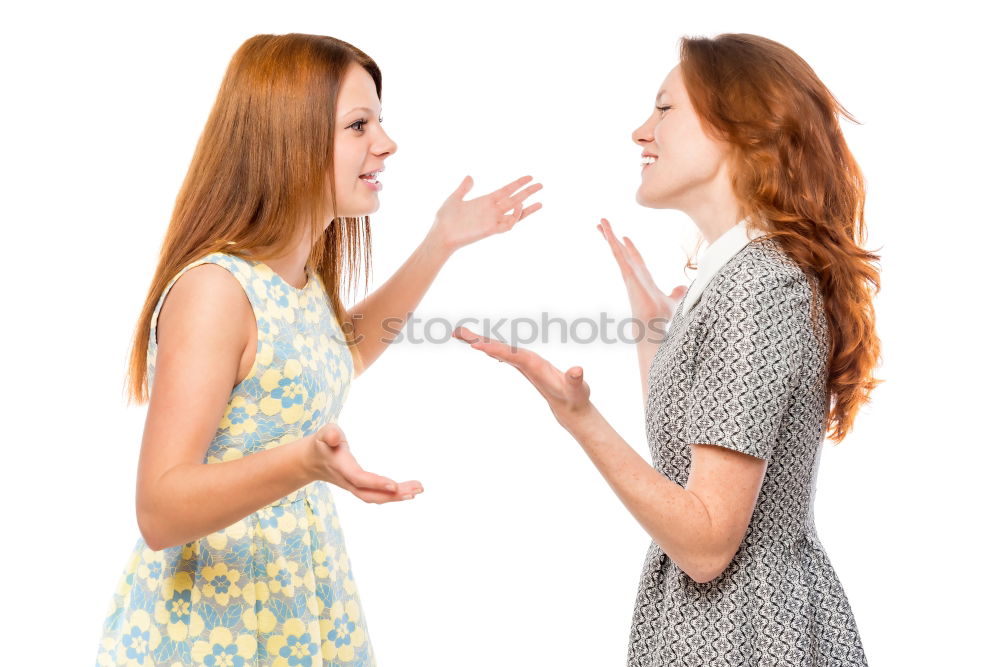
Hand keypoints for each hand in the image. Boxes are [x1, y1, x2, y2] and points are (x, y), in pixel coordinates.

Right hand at [304, 423, 422, 503]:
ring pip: (376, 497)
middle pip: (370, 494)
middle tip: (417, 490)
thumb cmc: (323, 442)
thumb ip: (329, 434)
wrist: (312, 460)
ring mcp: (354, 487)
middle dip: (393, 495)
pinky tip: (410, 491)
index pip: (359, 478)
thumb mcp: (324, 433)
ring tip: (419, 490)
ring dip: (397, 496)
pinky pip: (377, 495)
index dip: (376, 483)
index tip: (394, 484)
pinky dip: (393, 495)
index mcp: (342, 468)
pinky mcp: (360, 487)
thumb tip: (334, 437)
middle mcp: (348, 481)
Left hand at [429, 174, 542, 253]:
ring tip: (538, 201)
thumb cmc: (445, 219)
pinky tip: (518, 208)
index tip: (529, 177)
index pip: (507, 190)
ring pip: (515, 213)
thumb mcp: (454, 198)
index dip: (518, 183)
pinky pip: (507, 225)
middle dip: (528, 192)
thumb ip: (464, 188)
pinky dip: (515, 217)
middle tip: (541, 185)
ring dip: (526, 208)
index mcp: (485, 201)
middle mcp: (491, 210)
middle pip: (515, 199)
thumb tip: (470, 177)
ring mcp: (492, 220)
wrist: (440, 234)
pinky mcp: (490, 230)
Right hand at [452, 326, 592, 430]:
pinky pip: (501, 355)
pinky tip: (477, 345)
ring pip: (499, 349)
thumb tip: (577, 370)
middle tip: (458, 332)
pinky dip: (488, 349)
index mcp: (536, 363)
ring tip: (459, 334)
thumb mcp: (578, 389)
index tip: (477, 345)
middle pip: (501, 346)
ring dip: (480, 341)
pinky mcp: (521, 366)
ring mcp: (523, 362)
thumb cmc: (575, 396)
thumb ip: (576, 379)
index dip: (495, 349)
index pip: (512, 354)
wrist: (574, 401)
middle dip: (480, 339)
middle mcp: (528, 359)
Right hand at [597, 218, 686, 326]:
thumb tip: (681, 287)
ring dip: (609, 236)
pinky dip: (613, 244)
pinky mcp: (628, 275)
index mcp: (642, 278)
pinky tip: (609, 234)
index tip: (624, 237)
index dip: (630, 248)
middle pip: (621, 252)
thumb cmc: (660, 317)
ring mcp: (628, 274)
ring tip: (600, 222)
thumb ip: (676, 293)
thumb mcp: (673, 300)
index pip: (635, 259)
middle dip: (612, 238)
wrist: (654, 326)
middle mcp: (633, 274)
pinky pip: (619, 256)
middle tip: (602, 226)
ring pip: (617, 251)